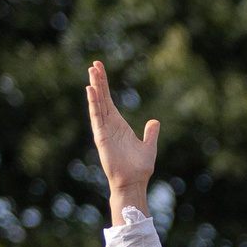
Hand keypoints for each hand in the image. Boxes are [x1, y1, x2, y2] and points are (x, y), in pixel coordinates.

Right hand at [85, 60, 158, 213]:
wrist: (134, 182)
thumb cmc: (139, 168)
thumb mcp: (149, 147)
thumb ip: (150, 134)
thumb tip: (155, 121)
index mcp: (118, 125)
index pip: (109, 100)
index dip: (104, 85)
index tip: (100, 69)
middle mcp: (109, 125)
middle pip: (102, 98)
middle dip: (98, 81)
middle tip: (94, 64)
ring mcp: (104, 130)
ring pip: (98, 105)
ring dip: (94, 89)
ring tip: (91, 72)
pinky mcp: (102, 137)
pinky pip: (97, 118)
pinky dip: (94, 104)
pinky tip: (91, 91)